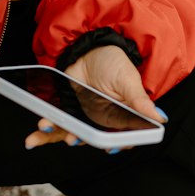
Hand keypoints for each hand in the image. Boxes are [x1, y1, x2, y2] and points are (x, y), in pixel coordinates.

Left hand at [25, 44, 163, 150]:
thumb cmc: (114, 63)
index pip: (120, 138)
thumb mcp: (128, 80)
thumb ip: (139, 100)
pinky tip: (35, 135)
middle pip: (92, 140)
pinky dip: (44, 133)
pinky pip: (56, 126)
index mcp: (121, 118)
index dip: (114, 145)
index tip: (108, 147)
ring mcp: (82, 118)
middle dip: (81, 140)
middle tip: (73, 138)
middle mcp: (101, 123)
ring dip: (56, 137)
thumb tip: (159, 117)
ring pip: (70, 135)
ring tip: (47, 129)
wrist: (88, 49)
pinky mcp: (66, 111)